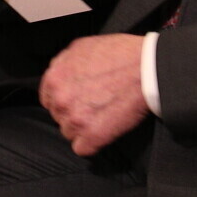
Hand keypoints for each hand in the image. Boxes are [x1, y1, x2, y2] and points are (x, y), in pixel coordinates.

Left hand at [40, 34, 151, 156]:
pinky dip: (93, 143)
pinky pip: (82, 149)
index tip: (78, 99)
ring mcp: (75, 119)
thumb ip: (63, 63)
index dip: (64, 99)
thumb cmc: (121, 54)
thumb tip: (59, 75)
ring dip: (83, 128)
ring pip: (70, 133)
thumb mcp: (82, 46)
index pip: (48, 99)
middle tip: (95, 105)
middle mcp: (61, 100)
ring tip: (103, 115)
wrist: (148, 68)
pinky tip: (104, 130)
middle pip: (59, 116)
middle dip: (74, 113)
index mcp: (54, 79)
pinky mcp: (93, 136)